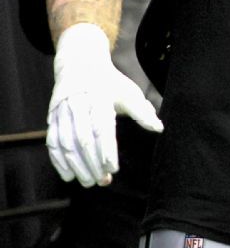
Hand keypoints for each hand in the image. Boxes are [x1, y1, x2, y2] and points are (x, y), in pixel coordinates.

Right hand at [47, 23, 163, 186]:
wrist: (80, 65)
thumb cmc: (110, 83)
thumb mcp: (129, 92)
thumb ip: (142, 112)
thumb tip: (159, 128)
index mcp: (99, 99)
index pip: (101, 128)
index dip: (106, 150)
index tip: (113, 168)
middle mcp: (78, 105)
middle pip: (83, 138)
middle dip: (91, 162)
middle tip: (102, 181)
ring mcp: (62, 112)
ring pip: (65, 142)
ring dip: (75, 165)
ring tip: (88, 182)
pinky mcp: (52, 118)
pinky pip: (52, 142)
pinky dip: (58, 160)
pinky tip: (68, 175)